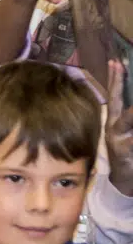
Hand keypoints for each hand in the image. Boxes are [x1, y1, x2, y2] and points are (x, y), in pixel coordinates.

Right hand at [105, 60, 132, 197]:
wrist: (124, 181)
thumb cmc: (126, 152)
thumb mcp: (123, 131)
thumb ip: (125, 115)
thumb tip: (127, 96)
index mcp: (113, 121)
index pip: (114, 96)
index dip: (115, 79)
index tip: (116, 62)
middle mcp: (114, 129)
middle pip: (120, 108)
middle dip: (123, 93)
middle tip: (125, 78)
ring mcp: (119, 142)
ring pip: (129, 125)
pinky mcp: (126, 154)